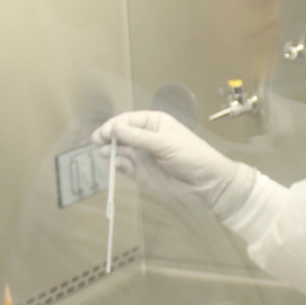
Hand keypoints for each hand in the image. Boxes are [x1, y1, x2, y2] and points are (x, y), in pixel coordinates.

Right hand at [94, 110, 255, 218]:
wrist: (206, 184)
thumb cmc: (193, 157)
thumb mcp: (166, 143)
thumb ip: (139, 137)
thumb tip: (115, 128)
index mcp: (154, 123)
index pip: (129, 120)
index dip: (115, 124)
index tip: (106, 132)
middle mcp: (145, 137)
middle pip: (120, 134)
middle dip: (108, 136)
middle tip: (98, 141)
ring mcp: (142, 155)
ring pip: (119, 149)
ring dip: (110, 150)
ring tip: (105, 152)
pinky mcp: (139, 172)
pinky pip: (123, 165)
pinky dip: (115, 164)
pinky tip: (114, 162)